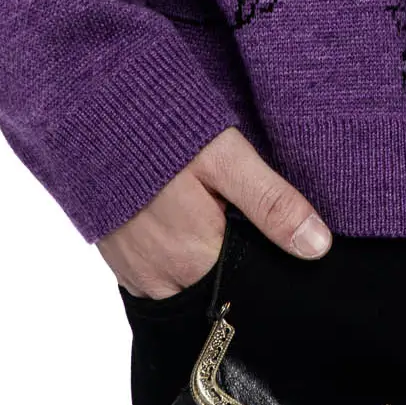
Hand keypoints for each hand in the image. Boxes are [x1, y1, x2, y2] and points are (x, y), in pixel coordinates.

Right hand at [98, 124, 332, 299]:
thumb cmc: (161, 128)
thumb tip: (318, 248)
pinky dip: (173, 261)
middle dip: (234, 270)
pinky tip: (184, 227)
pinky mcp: (114, 257)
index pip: (245, 289)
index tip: (284, 256)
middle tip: (247, 230)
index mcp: (195, 258)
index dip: (266, 271)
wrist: (87, 111)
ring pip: (183, 288)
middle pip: (213, 292)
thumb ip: (271, 203)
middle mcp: (160, 278)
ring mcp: (133, 270)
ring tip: (216, 226)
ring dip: (201, 266)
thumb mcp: (226, 157)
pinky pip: (153, 277)